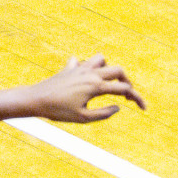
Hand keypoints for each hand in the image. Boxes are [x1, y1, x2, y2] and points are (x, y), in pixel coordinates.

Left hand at [28, 54, 146, 121]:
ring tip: (104, 81)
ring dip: (106, 68)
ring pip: (101, 59)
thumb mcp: (83, 118)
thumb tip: (119, 107)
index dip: (137, 98)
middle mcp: (91, 74)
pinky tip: (82, 75)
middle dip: (126, 81)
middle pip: (118, 70)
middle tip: (125, 94)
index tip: (143, 108)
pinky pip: (80, 61)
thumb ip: (104, 114)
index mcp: (97, 86)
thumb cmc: (58, 111)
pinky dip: (84, 66)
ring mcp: (80, 69)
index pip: (124, 89)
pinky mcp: (69, 68)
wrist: (34, 100)